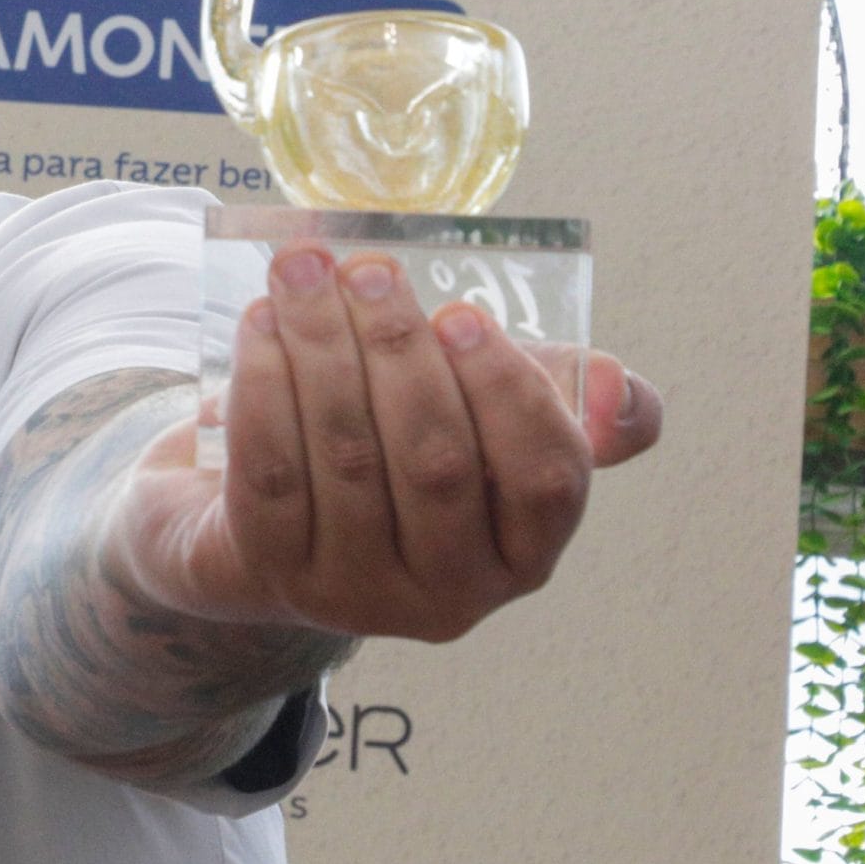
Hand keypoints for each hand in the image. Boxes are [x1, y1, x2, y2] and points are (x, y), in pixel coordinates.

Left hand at [108, 240, 662, 643]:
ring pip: (347, 457)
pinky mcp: (269, 577)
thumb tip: (615, 384)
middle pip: (436, 462)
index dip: (507, 390)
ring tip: (302, 272)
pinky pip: (269, 470)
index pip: (546, 479)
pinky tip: (260, 323)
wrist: (249, 529)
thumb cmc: (392, 451)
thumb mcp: (483, 418)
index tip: (460, 310)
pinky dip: (264, 385)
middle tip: (366, 269)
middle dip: (398, 348)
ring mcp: (357, 595)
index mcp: (524, 554)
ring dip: (322, 348)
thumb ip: (558, 390)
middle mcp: (450, 594)